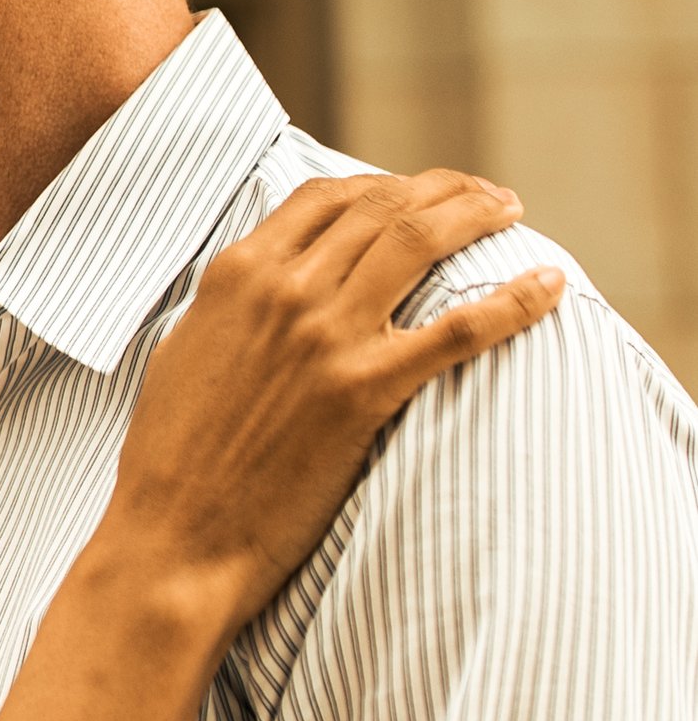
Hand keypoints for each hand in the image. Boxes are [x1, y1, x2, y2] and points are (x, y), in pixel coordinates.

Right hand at [109, 170, 562, 637]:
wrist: (174, 536)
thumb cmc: (173, 457)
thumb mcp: (184, 351)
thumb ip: (232, 304)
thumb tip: (266, 281)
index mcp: (236, 275)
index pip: (327, 197)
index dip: (383, 184)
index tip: (417, 194)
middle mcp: (283, 291)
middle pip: (383, 206)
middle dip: (445, 189)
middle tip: (486, 196)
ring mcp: (326, 338)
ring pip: (420, 242)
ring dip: (478, 214)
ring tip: (511, 212)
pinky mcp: (363, 392)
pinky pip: (457, 330)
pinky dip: (512, 300)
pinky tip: (548, 285)